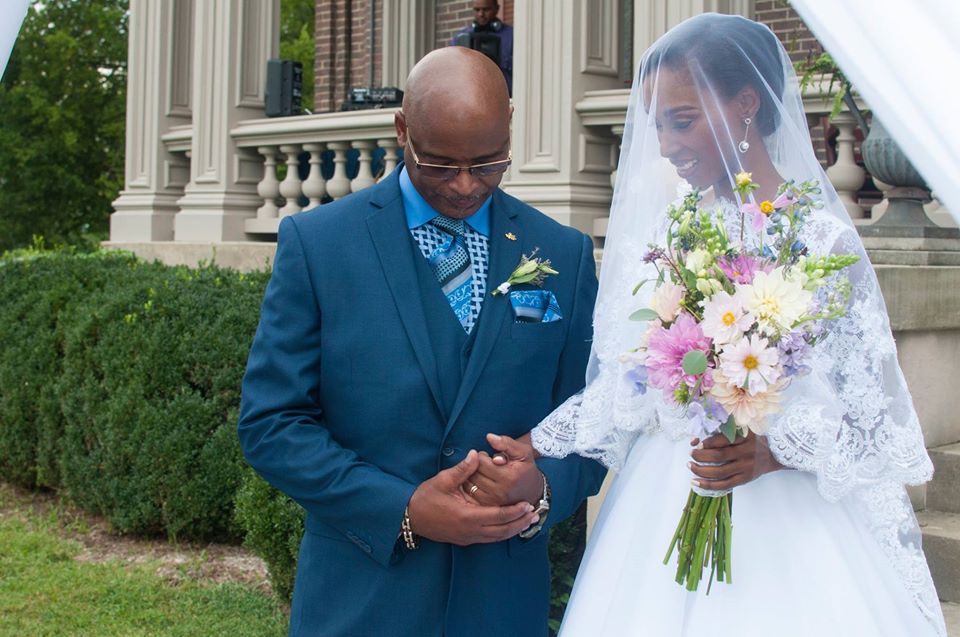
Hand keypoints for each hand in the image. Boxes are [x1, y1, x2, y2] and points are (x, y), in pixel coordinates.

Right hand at [407, 450, 538, 545]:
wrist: (410, 517)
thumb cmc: (426, 497)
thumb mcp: (443, 481)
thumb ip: (462, 469)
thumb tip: (476, 454)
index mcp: (467, 516)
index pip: (498, 516)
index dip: (515, 512)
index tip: (528, 504)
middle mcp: (470, 531)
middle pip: (502, 531)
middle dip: (520, 523)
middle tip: (536, 514)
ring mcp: (467, 537)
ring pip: (496, 538)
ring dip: (513, 530)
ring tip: (528, 521)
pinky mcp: (465, 539)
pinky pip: (488, 539)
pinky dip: (501, 533)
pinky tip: (509, 526)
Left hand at [463, 434, 542, 506]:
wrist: (532, 492)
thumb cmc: (526, 469)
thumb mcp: (523, 452)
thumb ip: (506, 443)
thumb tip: (489, 437)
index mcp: (509, 476)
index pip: (481, 461)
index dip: (483, 456)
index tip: (490, 458)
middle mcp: (500, 491)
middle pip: (474, 472)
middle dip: (477, 466)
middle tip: (487, 465)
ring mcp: (494, 501)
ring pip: (470, 483)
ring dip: (473, 476)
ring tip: (484, 474)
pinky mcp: (488, 507)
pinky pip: (471, 493)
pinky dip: (472, 486)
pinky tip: (481, 483)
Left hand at [688, 430, 783, 489]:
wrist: (774, 454)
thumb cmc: (752, 440)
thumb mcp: (742, 430)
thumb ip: (723, 432)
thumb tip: (697, 440)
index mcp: (744, 438)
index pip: (722, 440)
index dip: (706, 442)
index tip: (696, 443)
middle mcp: (745, 453)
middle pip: (718, 456)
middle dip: (700, 456)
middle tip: (691, 454)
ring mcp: (745, 468)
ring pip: (719, 472)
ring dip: (701, 470)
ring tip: (690, 466)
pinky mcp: (744, 479)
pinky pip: (724, 485)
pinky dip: (708, 485)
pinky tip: (696, 482)